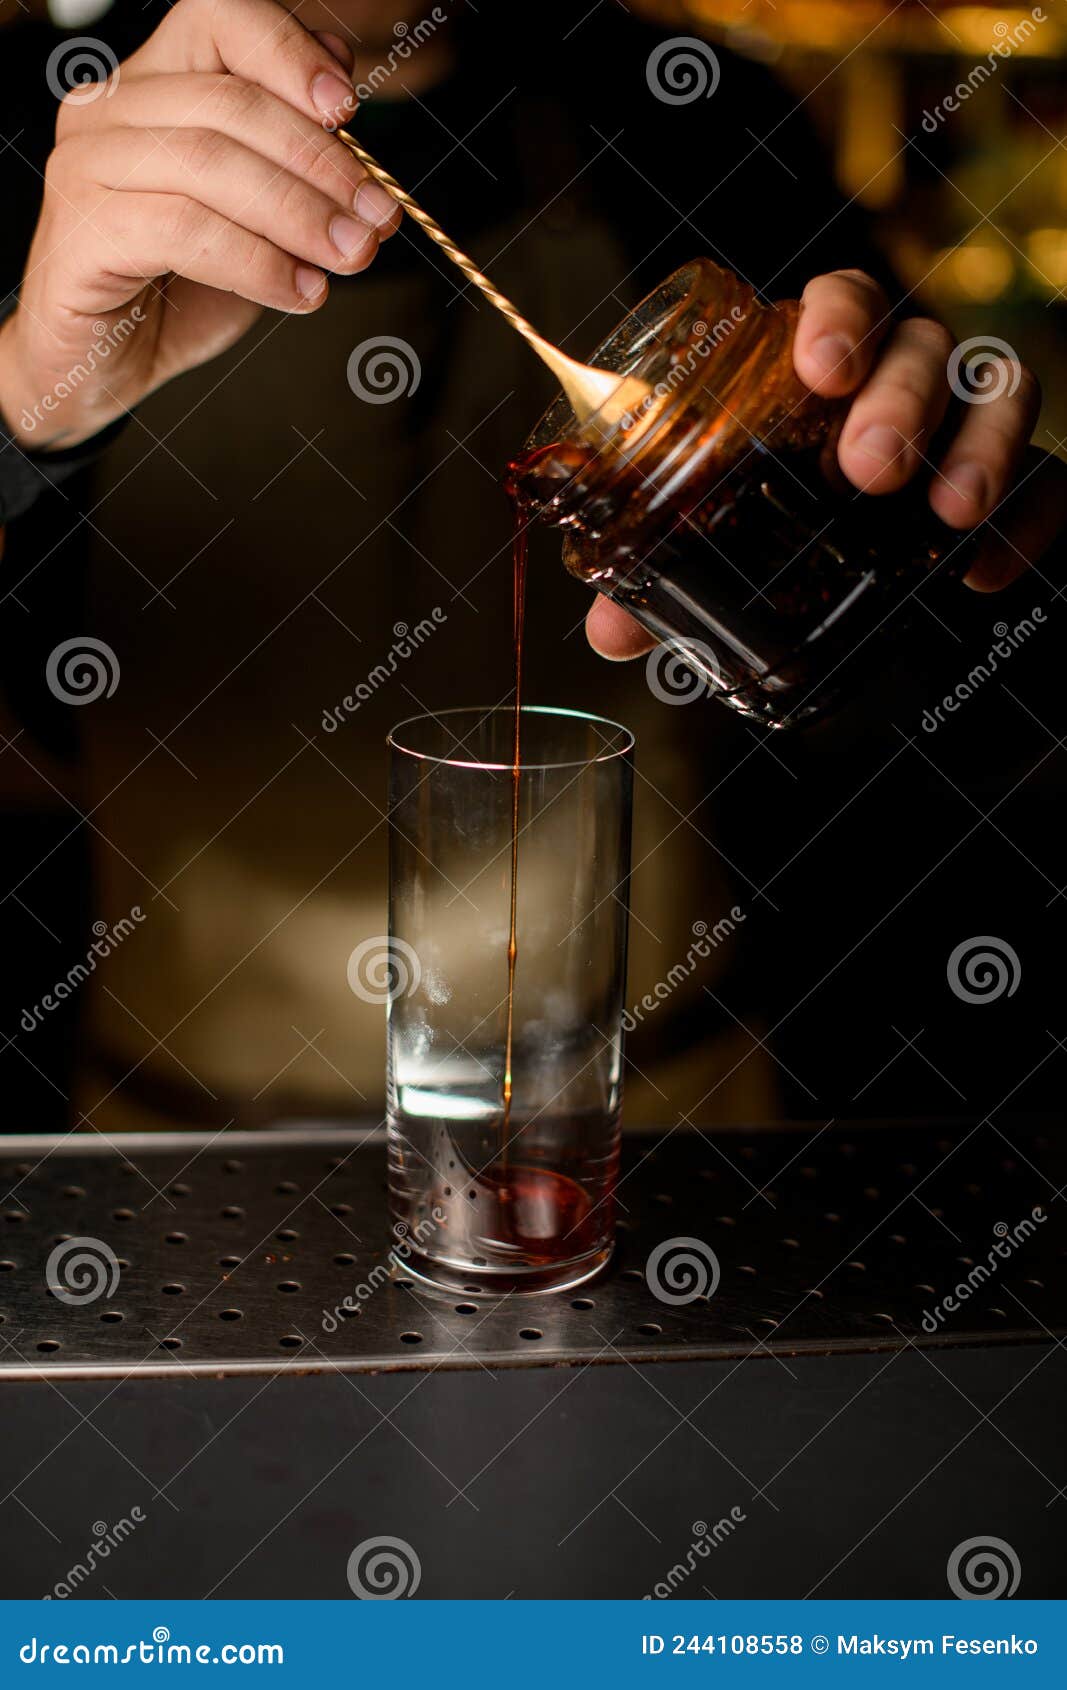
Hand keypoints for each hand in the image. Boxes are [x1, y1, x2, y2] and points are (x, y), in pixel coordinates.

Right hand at [0, 0, 399, 450]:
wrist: (108, 366)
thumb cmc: (177, 289)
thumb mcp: (254, 218)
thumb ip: (289, 156)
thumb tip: (344, 95)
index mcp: (152, 86)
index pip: (219, 21)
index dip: (288, 54)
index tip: (349, 112)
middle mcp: (109, 112)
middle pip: (230, 102)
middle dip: (319, 162)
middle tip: (376, 216)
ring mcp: (86, 168)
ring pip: (209, 162)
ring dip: (298, 213)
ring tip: (350, 256)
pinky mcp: (81, 232)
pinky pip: (184, 230)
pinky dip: (257, 263)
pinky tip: (299, 292)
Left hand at [587, 268, 1066, 659]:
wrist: (870, 576)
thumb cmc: (784, 523)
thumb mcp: (717, 542)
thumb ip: (665, 572)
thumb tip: (610, 633)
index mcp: (823, 371)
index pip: (842, 301)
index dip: (837, 320)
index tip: (820, 370)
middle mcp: (902, 379)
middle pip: (921, 346)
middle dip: (901, 399)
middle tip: (869, 469)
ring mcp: (967, 426)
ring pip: (1000, 393)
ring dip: (978, 448)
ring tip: (947, 516)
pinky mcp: (1019, 482)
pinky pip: (1048, 481)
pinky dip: (1028, 520)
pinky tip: (987, 572)